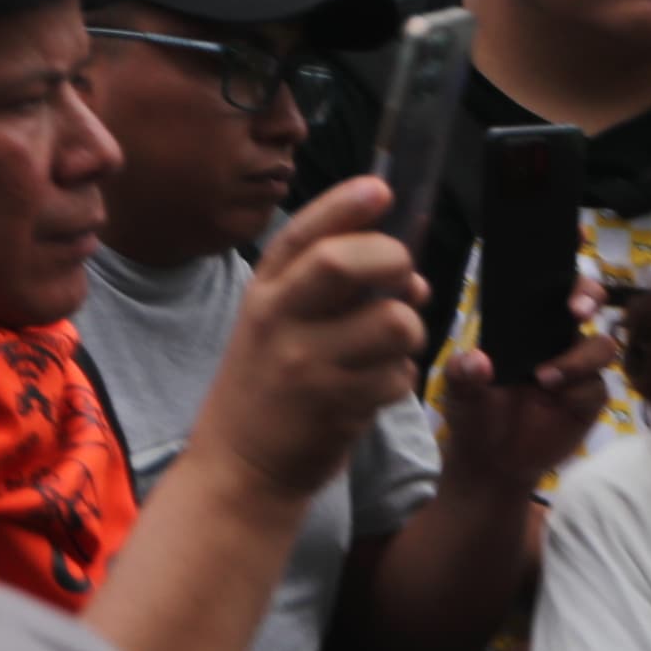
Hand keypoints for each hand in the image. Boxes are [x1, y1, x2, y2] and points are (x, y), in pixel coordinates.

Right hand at [189, 177, 428, 507]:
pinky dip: (400, 378)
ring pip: (393, 322)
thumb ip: (329, 291)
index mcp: (263, 289)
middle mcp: (279, 318)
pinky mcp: (337, 404)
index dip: (346, 205)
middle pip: (347, 263)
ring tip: (388, 346)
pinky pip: (399, 375)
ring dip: (409, 331)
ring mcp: (307, 362)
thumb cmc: (268, 383)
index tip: (382, 188)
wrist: (241, 462)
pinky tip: (374, 387)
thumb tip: (409, 273)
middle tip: (404, 279)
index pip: (304, 233)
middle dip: (394, 262)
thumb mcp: (275, 322)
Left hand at [431, 279, 616, 496]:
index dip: (561, 261)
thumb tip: (479, 359)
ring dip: (577, 356)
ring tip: (544, 378)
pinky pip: (599, 386)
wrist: (490, 461)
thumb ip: (463, 372)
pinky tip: (553, 395)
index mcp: (521, 323)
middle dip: (588, 295)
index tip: (573, 238)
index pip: (544, 283)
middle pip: (588, 302)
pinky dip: (579, 387)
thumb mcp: (456, 388)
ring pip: (601, 344)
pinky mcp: (589, 400)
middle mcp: (553, 338)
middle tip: (573, 309)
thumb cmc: (472, 411)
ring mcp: (575, 368)